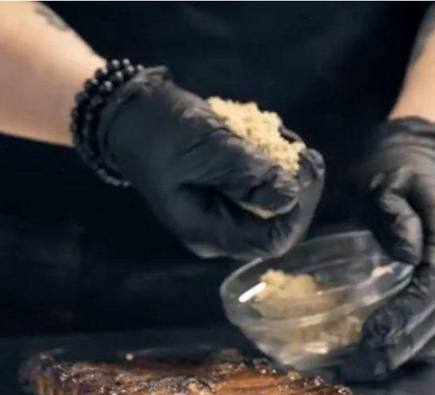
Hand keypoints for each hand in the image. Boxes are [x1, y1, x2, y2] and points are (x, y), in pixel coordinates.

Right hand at [96, 68, 323, 258]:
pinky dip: (273, 162)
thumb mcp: (206, 147)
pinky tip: (270, 136)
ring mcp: (223, 211)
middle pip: (278, 224)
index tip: (305, 168)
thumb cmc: (160, 132)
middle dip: (298, 187)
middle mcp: (219, 230)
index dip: (299, 209)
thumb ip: (248, 174)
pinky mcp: (226, 192)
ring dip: (288, 171)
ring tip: (282, 136)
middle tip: (303, 151)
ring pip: (275, 204)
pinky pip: (261, 186)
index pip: (273, 240)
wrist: (129, 113)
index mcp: (208, 231)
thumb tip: (292, 196)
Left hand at [340, 117, 434, 380]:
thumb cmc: (395, 172)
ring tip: (363, 369)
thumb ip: (393, 213)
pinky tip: (382, 359)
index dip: (406, 312)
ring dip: (406, 354)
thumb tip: (409, 254)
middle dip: (400, 345)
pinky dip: (415, 348)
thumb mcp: (386, 182)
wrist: (423, 165)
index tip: (372, 333)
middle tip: (357, 366)